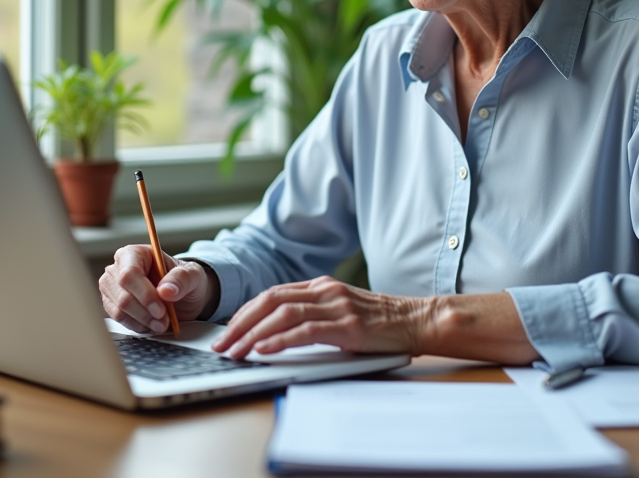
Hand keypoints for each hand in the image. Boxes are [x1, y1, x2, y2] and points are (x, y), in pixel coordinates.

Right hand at [99, 245, 217, 333]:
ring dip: (142, 321)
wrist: (183, 296)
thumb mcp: (193, 275)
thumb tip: (166, 290)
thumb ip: (182, 278)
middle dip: (146, 312)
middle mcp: (118, 269)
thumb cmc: (184, 280)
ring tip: (161, 323)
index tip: (161, 310)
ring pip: (119, 310)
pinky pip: (118, 320)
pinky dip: (137, 326)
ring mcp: (111, 288)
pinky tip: (151, 325)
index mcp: (134, 253)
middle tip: (164, 320)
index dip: (144, 294)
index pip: (130, 273)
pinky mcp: (111, 305)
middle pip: (123, 295)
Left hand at [210, 276, 429, 358]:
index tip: (226, 332)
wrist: (416, 320)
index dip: (244, 313)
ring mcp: (336, 306)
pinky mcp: (347, 326)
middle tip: (221, 345)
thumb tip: (274, 335)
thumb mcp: (341, 312)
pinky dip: (280, 340)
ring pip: (282, 314)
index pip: (271, 294)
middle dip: (240, 324)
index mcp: (320, 286)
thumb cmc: (379, 323)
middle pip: (269, 301)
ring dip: (253, 334)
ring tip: (236, 352)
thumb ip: (313, 315)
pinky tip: (265, 350)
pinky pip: (305, 330)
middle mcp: (325, 291)